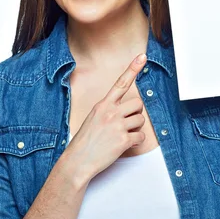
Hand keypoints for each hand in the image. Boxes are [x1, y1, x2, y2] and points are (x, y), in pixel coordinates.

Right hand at [66, 53, 147, 179]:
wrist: (78, 161)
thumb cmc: (85, 141)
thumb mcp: (93, 118)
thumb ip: (108, 110)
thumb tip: (126, 109)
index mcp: (102, 105)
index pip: (121, 83)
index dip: (133, 69)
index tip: (142, 57)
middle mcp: (111, 112)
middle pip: (138, 104)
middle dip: (136, 113)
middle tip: (126, 123)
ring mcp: (117, 126)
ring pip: (141, 120)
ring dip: (136, 128)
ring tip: (121, 135)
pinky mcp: (123, 140)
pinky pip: (140, 137)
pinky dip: (136, 142)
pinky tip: (124, 144)